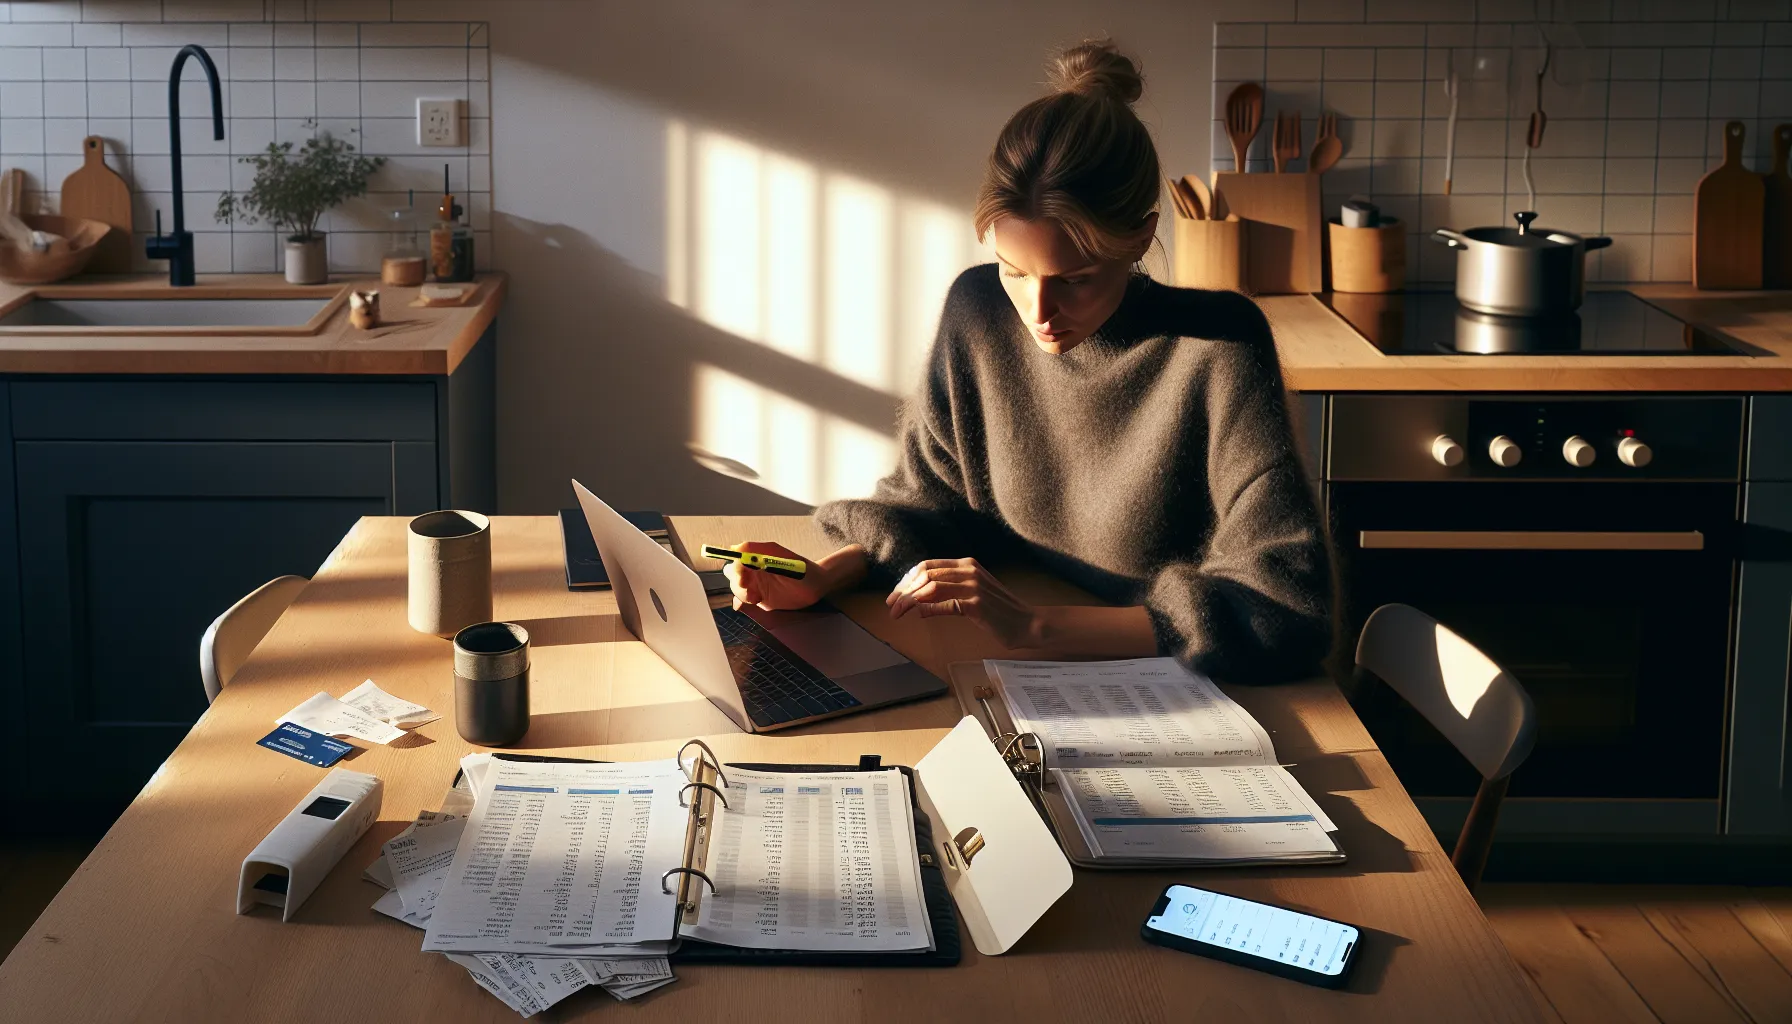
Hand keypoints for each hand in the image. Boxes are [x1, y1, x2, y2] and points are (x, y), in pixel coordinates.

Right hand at [723, 541, 827, 611]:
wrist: (816, 585)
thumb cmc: (799, 566)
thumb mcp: (778, 553)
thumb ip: (757, 548)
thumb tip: (735, 548)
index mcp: (755, 558)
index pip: (736, 561)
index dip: (736, 568)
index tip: (742, 575)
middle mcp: (753, 571)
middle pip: (733, 575)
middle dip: (737, 581)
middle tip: (747, 587)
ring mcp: (756, 586)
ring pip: (737, 589)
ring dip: (742, 593)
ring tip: (756, 597)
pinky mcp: (760, 599)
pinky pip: (743, 601)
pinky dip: (741, 603)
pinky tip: (750, 603)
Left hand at [886, 557, 1040, 647]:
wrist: (1027, 623)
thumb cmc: (999, 611)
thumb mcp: (972, 594)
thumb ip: (948, 592)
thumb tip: (920, 602)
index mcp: (967, 565)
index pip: (927, 566)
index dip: (907, 580)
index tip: (895, 594)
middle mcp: (969, 571)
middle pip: (925, 575)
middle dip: (903, 591)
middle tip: (891, 605)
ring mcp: (973, 587)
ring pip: (930, 588)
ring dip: (909, 601)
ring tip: (898, 613)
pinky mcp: (977, 605)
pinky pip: (945, 604)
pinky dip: (929, 609)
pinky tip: (920, 615)